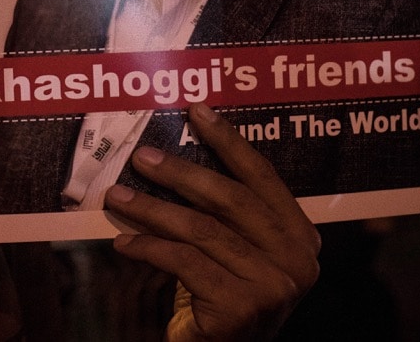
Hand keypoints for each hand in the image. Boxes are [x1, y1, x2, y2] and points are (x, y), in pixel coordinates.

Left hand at [104, 103, 320, 341]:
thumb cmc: (221, 294)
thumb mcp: (232, 247)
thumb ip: (223, 210)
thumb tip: (172, 152)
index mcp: (301, 235)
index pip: (262, 176)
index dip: (229, 140)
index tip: (195, 111)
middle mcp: (298, 260)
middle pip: (231, 199)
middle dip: (180, 173)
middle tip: (141, 157)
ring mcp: (274, 286)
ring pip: (202, 230)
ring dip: (152, 209)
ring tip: (118, 197)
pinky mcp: (243, 308)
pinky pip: (184, 262)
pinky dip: (149, 248)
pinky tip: (124, 243)